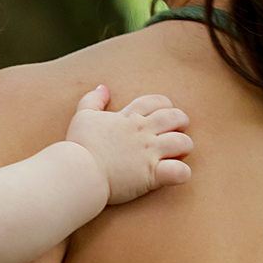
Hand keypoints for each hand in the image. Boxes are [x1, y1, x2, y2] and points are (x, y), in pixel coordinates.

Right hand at [65, 86, 193, 204]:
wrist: (78, 171)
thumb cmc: (79, 146)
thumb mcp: (82, 116)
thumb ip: (93, 100)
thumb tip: (102, 87)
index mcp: (129, 118)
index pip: (155, 102)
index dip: (164, 105)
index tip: (163, 114)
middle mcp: (142, 132)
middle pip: (175, 118)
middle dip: (181, 122)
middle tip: (177, 131)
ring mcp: (149, 153)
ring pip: (182, 142)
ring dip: (184, 146)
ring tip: (179, 153)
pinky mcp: (151, 175)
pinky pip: (179, 171)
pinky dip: (182, 173)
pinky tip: (176, 174)